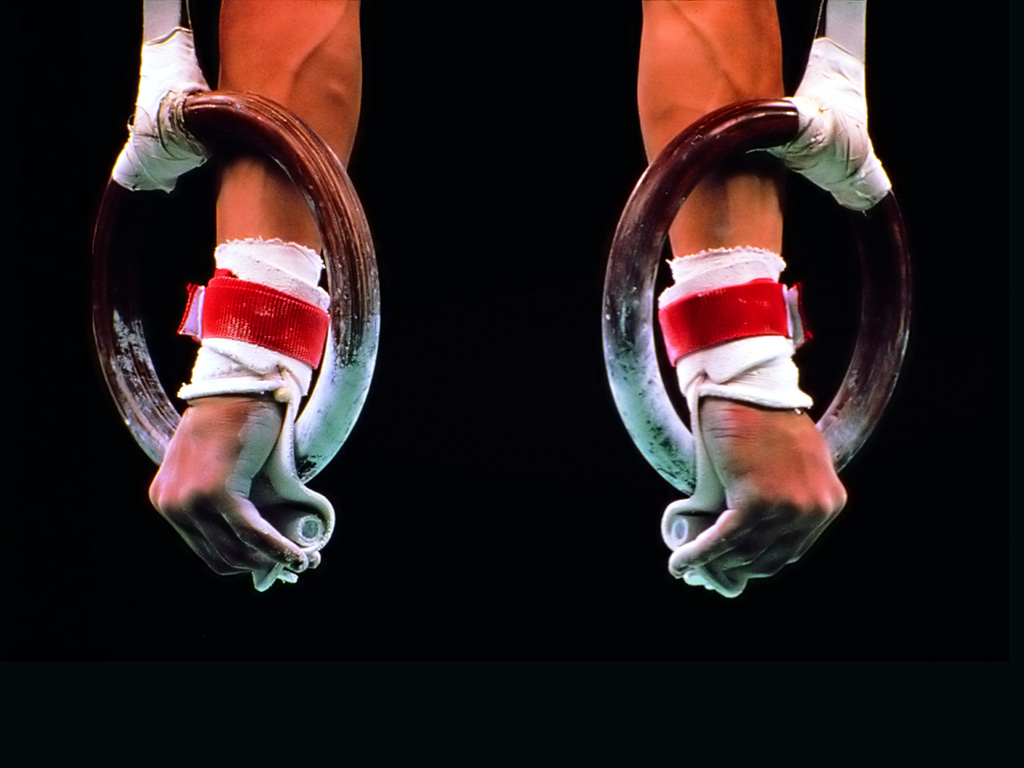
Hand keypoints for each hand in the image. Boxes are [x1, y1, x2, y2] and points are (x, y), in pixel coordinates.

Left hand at [149, 396, 316, 582]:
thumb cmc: (237, 419)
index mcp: (168, 499)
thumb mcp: (218, 464)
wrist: (239, 386)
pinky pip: (252, 532)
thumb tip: (260, 538)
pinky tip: (299, 554)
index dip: (245, 562)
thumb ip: (226, 498)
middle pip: (222, 557)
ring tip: (303, 558)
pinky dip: (278, 547)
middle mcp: (173, 504)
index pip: (207, 550)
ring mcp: (191, 500)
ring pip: (238, 550)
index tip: (274, 561)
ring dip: (273, 559)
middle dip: (261, 564)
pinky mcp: (217, 493)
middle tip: (296, 561)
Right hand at [669, 398, 846, 596]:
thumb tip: (752, 527)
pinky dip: (699, 554)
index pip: (790, 550)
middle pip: (768, 557)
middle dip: (733, 568)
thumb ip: (782, 493)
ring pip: (743, 551)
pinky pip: (724, 540)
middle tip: (704, 572)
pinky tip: (679, 564)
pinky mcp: (757, 502)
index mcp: (827, 502)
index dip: (756, 563)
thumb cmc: (760, 415)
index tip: (729, 566)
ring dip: (712, 563)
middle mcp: (814, 509)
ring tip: (685, 567)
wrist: (747, 386)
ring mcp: (789, 507)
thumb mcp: (789, 460)